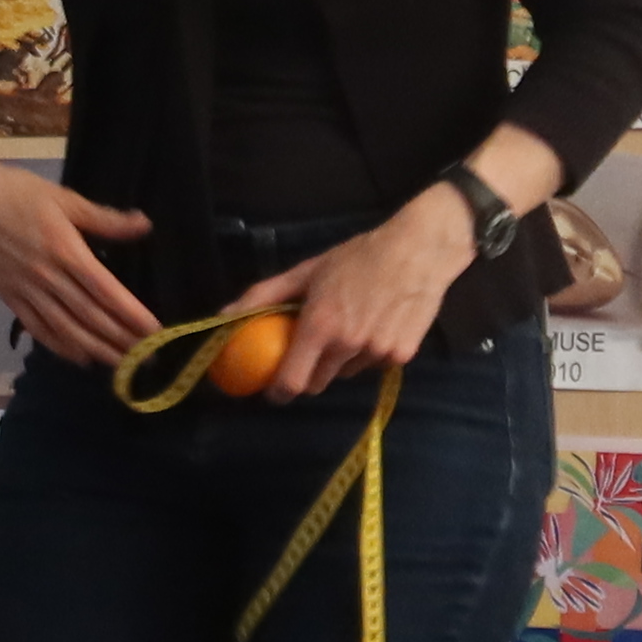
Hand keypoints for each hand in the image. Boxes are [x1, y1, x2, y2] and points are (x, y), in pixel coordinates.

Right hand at [0, 150, 160, 368]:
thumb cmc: (14, 191)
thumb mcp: (64, 198)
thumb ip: (104, 218)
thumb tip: (143, 224)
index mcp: (66, 251)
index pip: (106, 291)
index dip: (131, 314)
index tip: (155, 331)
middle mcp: (48, 277)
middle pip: (90, 316)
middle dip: (121, 339)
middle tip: (147, 357)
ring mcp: (26, 290)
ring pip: (66, 327)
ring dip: (95, 349)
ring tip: (120, 365)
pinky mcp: (8, 295)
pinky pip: (37, 327)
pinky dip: (59, 345)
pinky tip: (79, 357)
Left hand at [229, 190, 476, 398]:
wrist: (420, 250)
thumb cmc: (358, 257)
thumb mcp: (306, 271)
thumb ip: (263, 296)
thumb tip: (221, 317)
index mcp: (320, 327)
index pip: (292, 382)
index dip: (279, 392)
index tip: (273, 390)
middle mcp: (348, 346)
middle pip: (318, 383)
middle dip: (309, 373)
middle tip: (312, 350)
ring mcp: (378, 353)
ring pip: (347, 373)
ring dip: (342, 361)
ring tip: (351, 326)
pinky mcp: (403, 356)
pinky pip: (374, 366)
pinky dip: (370, 354)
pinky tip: (377, 325)